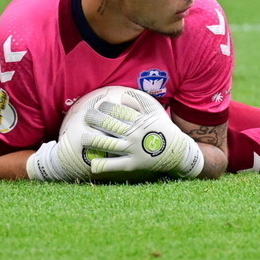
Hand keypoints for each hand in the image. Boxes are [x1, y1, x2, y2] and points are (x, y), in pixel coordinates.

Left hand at [86, 90, 203, 178]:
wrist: (177, 152)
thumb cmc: (163, 129)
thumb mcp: (155, 112)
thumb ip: (140, 102)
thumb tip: (123, 94)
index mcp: (140, 121)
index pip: (119, 112)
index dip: (106, 107)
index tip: (98, 104)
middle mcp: (135, 135)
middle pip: (110, 126)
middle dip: (96, 119)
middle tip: (86, 116)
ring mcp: (133, 150)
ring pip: (109, 144)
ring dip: (93, 140)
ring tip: (82, 137)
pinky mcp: (133, 164)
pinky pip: (116, 165)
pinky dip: (104, 165)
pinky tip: (92, 165)